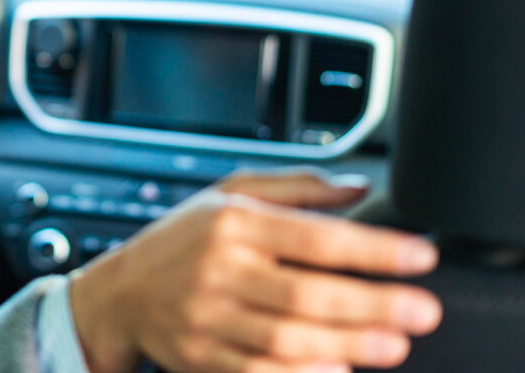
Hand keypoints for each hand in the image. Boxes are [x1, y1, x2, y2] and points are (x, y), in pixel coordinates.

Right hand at [69, 170, 441, 372]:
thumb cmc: (182, 240)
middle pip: (304, 292)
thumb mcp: (227, 196)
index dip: (371, 247)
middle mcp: (217, 270)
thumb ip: (295, 188)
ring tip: (393, 344)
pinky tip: (336, 369)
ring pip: (286, 337)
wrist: (120, 294)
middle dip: (370, 303)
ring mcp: (207, 318)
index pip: (311, 234)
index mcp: (229, 224)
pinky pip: (257, 372)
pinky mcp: (201, 358)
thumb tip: (360, 186)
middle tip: (422, 310)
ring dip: (346, 343)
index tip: (419, 254)